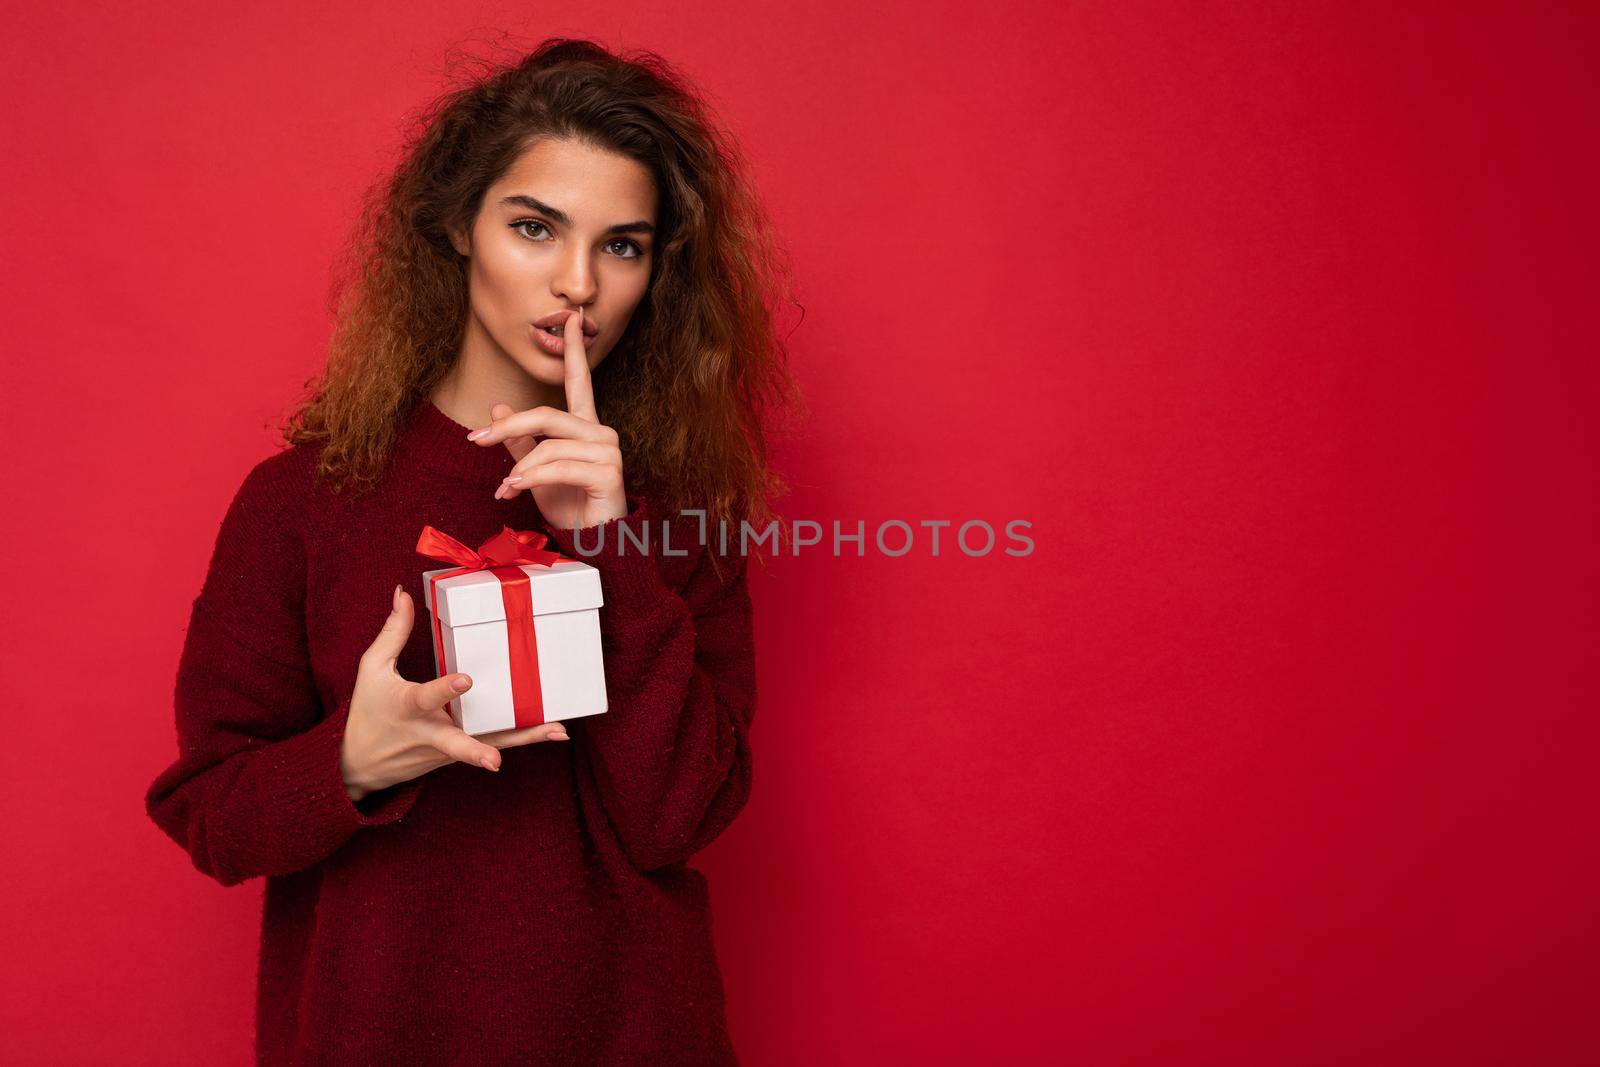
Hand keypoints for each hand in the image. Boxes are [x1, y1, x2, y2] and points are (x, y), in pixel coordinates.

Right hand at [339, 584, 570, 801]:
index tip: (466, 679)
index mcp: (406, 707)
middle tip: (497, 760)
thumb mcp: (372, 669)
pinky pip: (493, 742)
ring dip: (523, 739)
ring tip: (558, 732)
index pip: (426, 698)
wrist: (357, 767)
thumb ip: (392, 632)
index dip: (445, 690)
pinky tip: (553, 733)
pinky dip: (522, 739)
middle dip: (476, 751)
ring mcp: (446, 749)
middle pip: (457, 743)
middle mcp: (429, 733)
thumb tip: (403, 592)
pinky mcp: (458, 755)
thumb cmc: (366, 712)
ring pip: (488, 743)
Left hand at [471, 308, 628, 531]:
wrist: (594, 545)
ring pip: (549, 444)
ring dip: (519, 467)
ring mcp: (608, 452)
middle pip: (547, 415)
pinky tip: (514, 490)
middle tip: (476, 441)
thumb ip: (519, 442)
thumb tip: (497, 408)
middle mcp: (600, 433)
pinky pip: (558, 467)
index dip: (574, 351)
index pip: (580, 383)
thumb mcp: (535, 472)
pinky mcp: (609, 473)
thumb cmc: (569, 508)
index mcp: (585, 428)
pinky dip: (531, 479)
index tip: (571, 319)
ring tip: (503, 488)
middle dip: (508, 427)